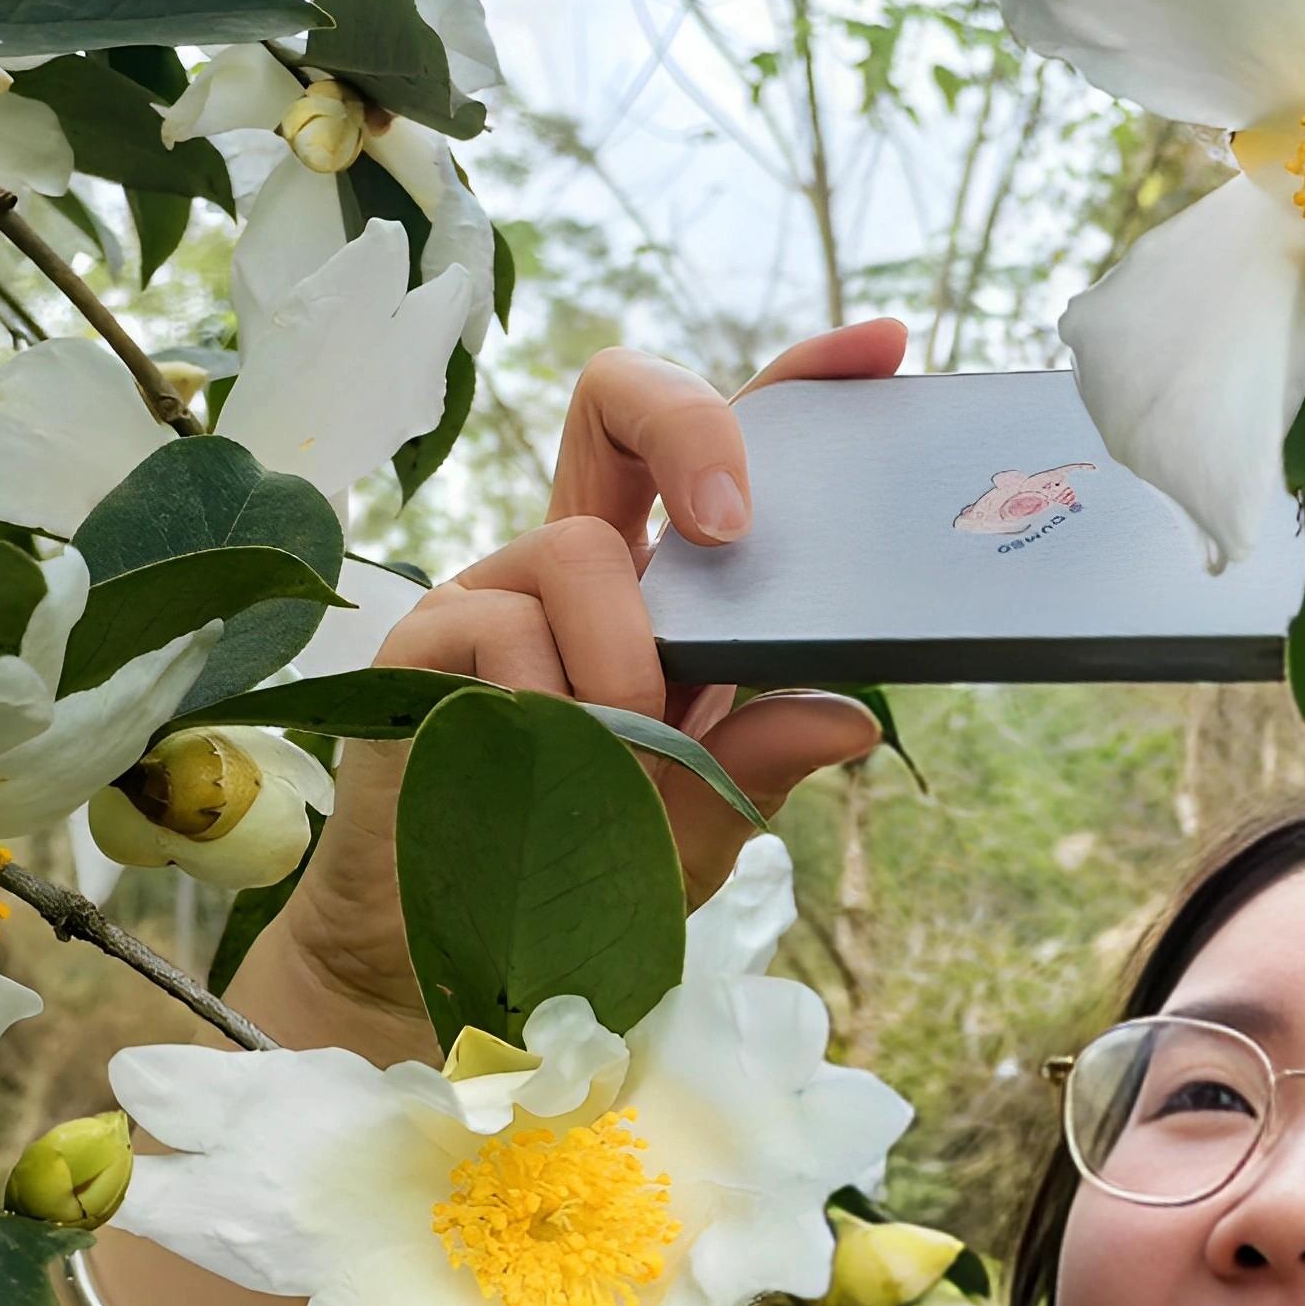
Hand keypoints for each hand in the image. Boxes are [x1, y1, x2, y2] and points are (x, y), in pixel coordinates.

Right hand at [239, 319, 908, 1047]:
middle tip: (736, 527)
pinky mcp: (421, 648)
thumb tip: (853, 717)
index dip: (792, 384)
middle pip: (615, 405)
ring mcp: (489, 595)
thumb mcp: (700, 824)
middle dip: (693, 425)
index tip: (883, 350)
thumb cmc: (574, 870)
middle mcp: (569, 564)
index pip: (718, 452)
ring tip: (621, 759)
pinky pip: (499, 629)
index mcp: (652, 587)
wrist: (444, 955)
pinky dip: (546, 706)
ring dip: (627, 664)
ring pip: (579, 551)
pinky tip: (545, 770)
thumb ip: (761, 763)